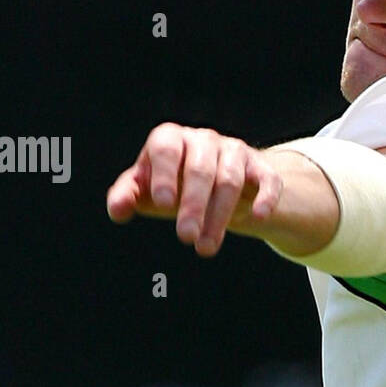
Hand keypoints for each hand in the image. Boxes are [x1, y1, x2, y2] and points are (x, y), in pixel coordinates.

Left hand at [106, 123, 284, 256]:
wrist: (215, 183)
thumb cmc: (172, 185)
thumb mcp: (146, 190)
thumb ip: (126, 196)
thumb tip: (118, 211)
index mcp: (171, 139)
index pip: (166, 149)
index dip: (164, 175)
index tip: (163, 203)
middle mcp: (203, 140)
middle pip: (200, 170)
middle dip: (193, 205)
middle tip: (186, 237)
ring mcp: (234, 151)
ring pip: (230, 180)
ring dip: (219, 216)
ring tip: (206, 247)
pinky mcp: (260, 167)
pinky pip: (267, 179)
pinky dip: (265, 196)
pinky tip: (258, 216)